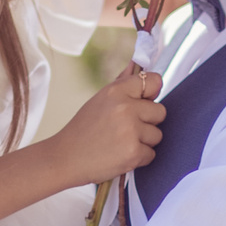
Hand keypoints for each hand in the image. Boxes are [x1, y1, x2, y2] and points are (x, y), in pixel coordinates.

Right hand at [52, 66, 164, 185]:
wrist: (65, 158)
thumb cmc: (84, 129)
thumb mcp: (100, 100)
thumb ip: (123, 86)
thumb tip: (140, 67)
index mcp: (116, 91)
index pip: (153, 81)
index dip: (152, 93)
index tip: (145, 100)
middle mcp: (125, 108)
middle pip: (160, 111)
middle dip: (148, 121)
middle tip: (126, 128)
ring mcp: (131, 131)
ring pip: (157, 134)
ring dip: (143, 141)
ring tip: (120, 142)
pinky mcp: (133, 153)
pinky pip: (151, 154)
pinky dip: (138, 158)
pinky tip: (119, 155)